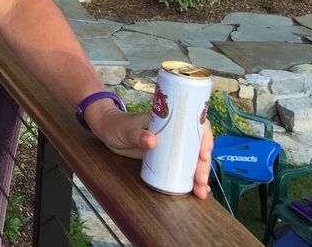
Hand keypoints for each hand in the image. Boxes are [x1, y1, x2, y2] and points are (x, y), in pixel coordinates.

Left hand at [89, 108, 213, 199]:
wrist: (107, 132)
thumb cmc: (117, 125)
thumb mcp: (126, 129)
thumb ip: (137, 134)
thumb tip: (152, 141)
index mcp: (170, 119)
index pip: (195, 124)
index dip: (204, 138)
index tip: (203, 153)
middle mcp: (175, 133)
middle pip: (197, 147)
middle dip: (203, 164)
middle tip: (200, 179)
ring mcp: (172, 147)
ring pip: (193, 160)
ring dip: (200, 175)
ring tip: (201, 191)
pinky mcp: (166, 159)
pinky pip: (183, 168)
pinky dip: (191, 180)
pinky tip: (196, 191)